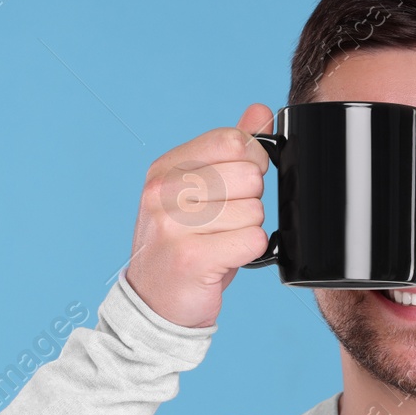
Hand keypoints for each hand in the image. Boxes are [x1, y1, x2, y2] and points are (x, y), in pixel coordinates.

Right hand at [124, 103, 274, 328]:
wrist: (154, 302)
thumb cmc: (185, 244)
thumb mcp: (200, 192)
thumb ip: (229, 151)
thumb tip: (260, 111)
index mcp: (165, 168)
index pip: (232, 140)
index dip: (252, 161)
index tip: (239, 185)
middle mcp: (162, 192)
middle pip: (248, 175)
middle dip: (251, 202)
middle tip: (228, 222)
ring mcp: (172, 225)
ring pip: (254, 211)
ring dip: (249, 231)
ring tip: (223, 242)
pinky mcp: (189, 258)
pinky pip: (252, 240)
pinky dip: (250, 252)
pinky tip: (227, 259)